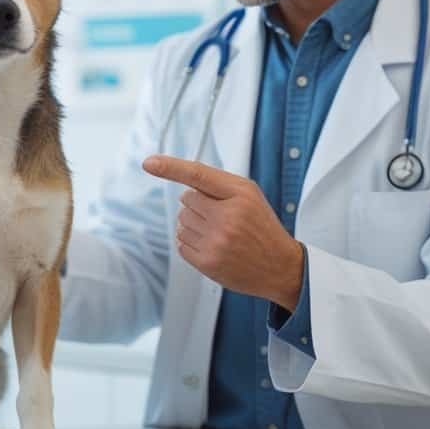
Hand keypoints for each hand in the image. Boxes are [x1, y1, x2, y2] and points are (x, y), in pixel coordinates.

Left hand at [142, 155, 304, 311]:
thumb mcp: (250, 195)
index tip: (149, 163)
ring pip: (181, 222)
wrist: (280, 266)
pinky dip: (192, 243)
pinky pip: (181, 244)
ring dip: (194, 226)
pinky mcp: (207, 262)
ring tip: (220, 233)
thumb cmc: (261, 226)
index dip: (171, 167)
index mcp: (240, 194)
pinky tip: (213, 246)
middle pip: (186, 200)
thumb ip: (218, 184)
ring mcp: (216, 241)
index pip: (198, 175)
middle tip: (223, 217)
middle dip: (199, 206)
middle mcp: (227, 217)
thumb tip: (181, 183)